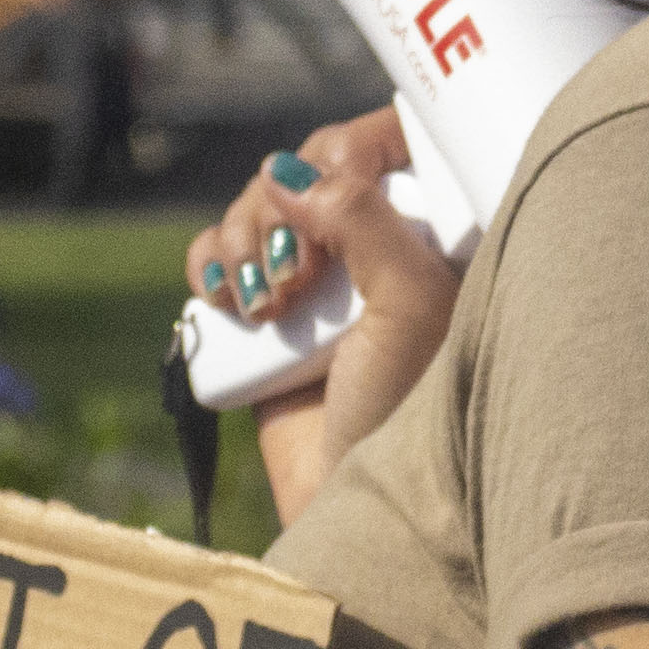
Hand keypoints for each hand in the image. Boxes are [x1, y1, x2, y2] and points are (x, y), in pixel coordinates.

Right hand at [192, 110, 454, 522]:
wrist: (355, 505)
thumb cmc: (410, 412)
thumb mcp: (410, 305)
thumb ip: (363, 220)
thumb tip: (288, 169)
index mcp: (436, 235)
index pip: (394, 143)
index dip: (354, 145)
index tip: (339, 179)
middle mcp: (378, 247)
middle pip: (311, 165)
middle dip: (288, 200)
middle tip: (300, 270)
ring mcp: (318, 279)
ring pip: (258, 204)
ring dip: (246, 235)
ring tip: (268, 303)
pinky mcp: (265, 314)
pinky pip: (219, 255)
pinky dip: (212, 263)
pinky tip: (229, 300)